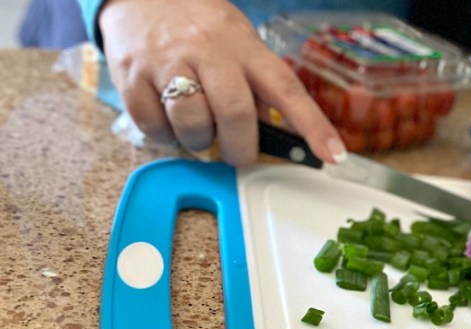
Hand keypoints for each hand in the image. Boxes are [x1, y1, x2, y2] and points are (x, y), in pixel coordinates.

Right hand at [98, 0, 344, 165]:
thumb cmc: (198, 27)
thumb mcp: (238, 43)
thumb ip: (257, 84)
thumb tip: (275, 131)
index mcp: (245, 46)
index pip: (288, 89)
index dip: (313, 126)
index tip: (333, 155)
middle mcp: (209, 51)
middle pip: (235, 113)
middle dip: (240, 148)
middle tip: (237, 154)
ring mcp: (168, 62)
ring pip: (192, 124)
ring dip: (199, 143)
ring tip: (198, 131)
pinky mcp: (133, 76)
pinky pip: (154, 126)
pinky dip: (165, 136)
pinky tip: (169, 121)